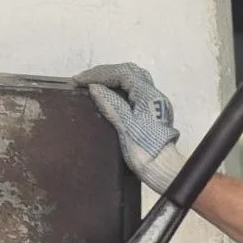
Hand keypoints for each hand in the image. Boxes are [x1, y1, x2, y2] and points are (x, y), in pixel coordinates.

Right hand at [76, 61, 181, 190]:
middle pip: (128, 72)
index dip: (99, 74)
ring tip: (93, 83)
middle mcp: (153, 94)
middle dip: (105, 73)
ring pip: (132, 80)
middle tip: (86, 79)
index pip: (122, 73)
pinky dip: (118, 88)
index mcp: (148, 95)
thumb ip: (111, 104)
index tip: (79, 80)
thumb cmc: (146, 151)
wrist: (163, 170)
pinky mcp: (151, 113)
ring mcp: (154, 103)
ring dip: (112, 79)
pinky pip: (134, 91)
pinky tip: (108, 94)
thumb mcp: (125, 127)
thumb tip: (95, 87)